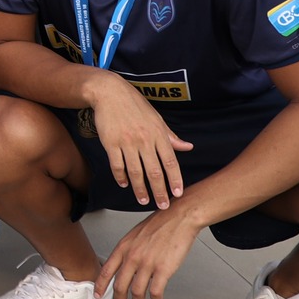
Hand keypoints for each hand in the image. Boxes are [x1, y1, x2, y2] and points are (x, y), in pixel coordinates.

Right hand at [86, 74, 192, 208]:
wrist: (109, 92)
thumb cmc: (134, 105)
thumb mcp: (157, 119)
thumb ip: (171, 136)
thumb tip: (188, 147)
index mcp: (158, 135)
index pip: (171, 162)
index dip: (175, 180)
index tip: (177, 194)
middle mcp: (144, 140)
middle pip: (154, 172)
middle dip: (160, 191)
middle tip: (163, 205)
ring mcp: (127, 142)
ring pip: (135, 172)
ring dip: (140, 189)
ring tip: (143, 200)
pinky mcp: (110, 143)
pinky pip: (117, 165)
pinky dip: (121, 177)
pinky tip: (124, 184)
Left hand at [97, 207, 201, 298]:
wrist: (179, 217)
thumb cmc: (160, 224)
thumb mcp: (135, 234)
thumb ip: (128, 250)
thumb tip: (124, 264)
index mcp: (124, 247)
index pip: (106, 271)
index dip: (101, 286)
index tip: (98, 295)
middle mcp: (133, 256)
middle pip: (120, 285)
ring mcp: (147, 263)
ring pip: (137, 291)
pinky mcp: (163, 269)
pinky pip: (155, 291)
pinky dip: (155, 298)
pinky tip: (156, 298)